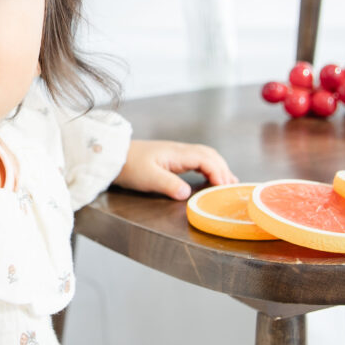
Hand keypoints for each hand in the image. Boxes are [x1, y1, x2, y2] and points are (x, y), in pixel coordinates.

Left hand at [114, 140, 237, 200]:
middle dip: (223, 170)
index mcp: (177, 153)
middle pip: (210, 155)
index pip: (206, 159)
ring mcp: (176, 153)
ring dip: (218, 168)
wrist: (113, 156)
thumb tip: (187, 193)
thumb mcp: (148, 178)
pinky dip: (208, 168)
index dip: (218, 173)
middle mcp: (180, 150)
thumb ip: (168, 185)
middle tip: (231, 188)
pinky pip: (197, 160)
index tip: (224, 187)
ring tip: (228, 183)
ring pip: (205, 156)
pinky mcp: (172, 158)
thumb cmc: (129, 166)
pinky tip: (209, 178)